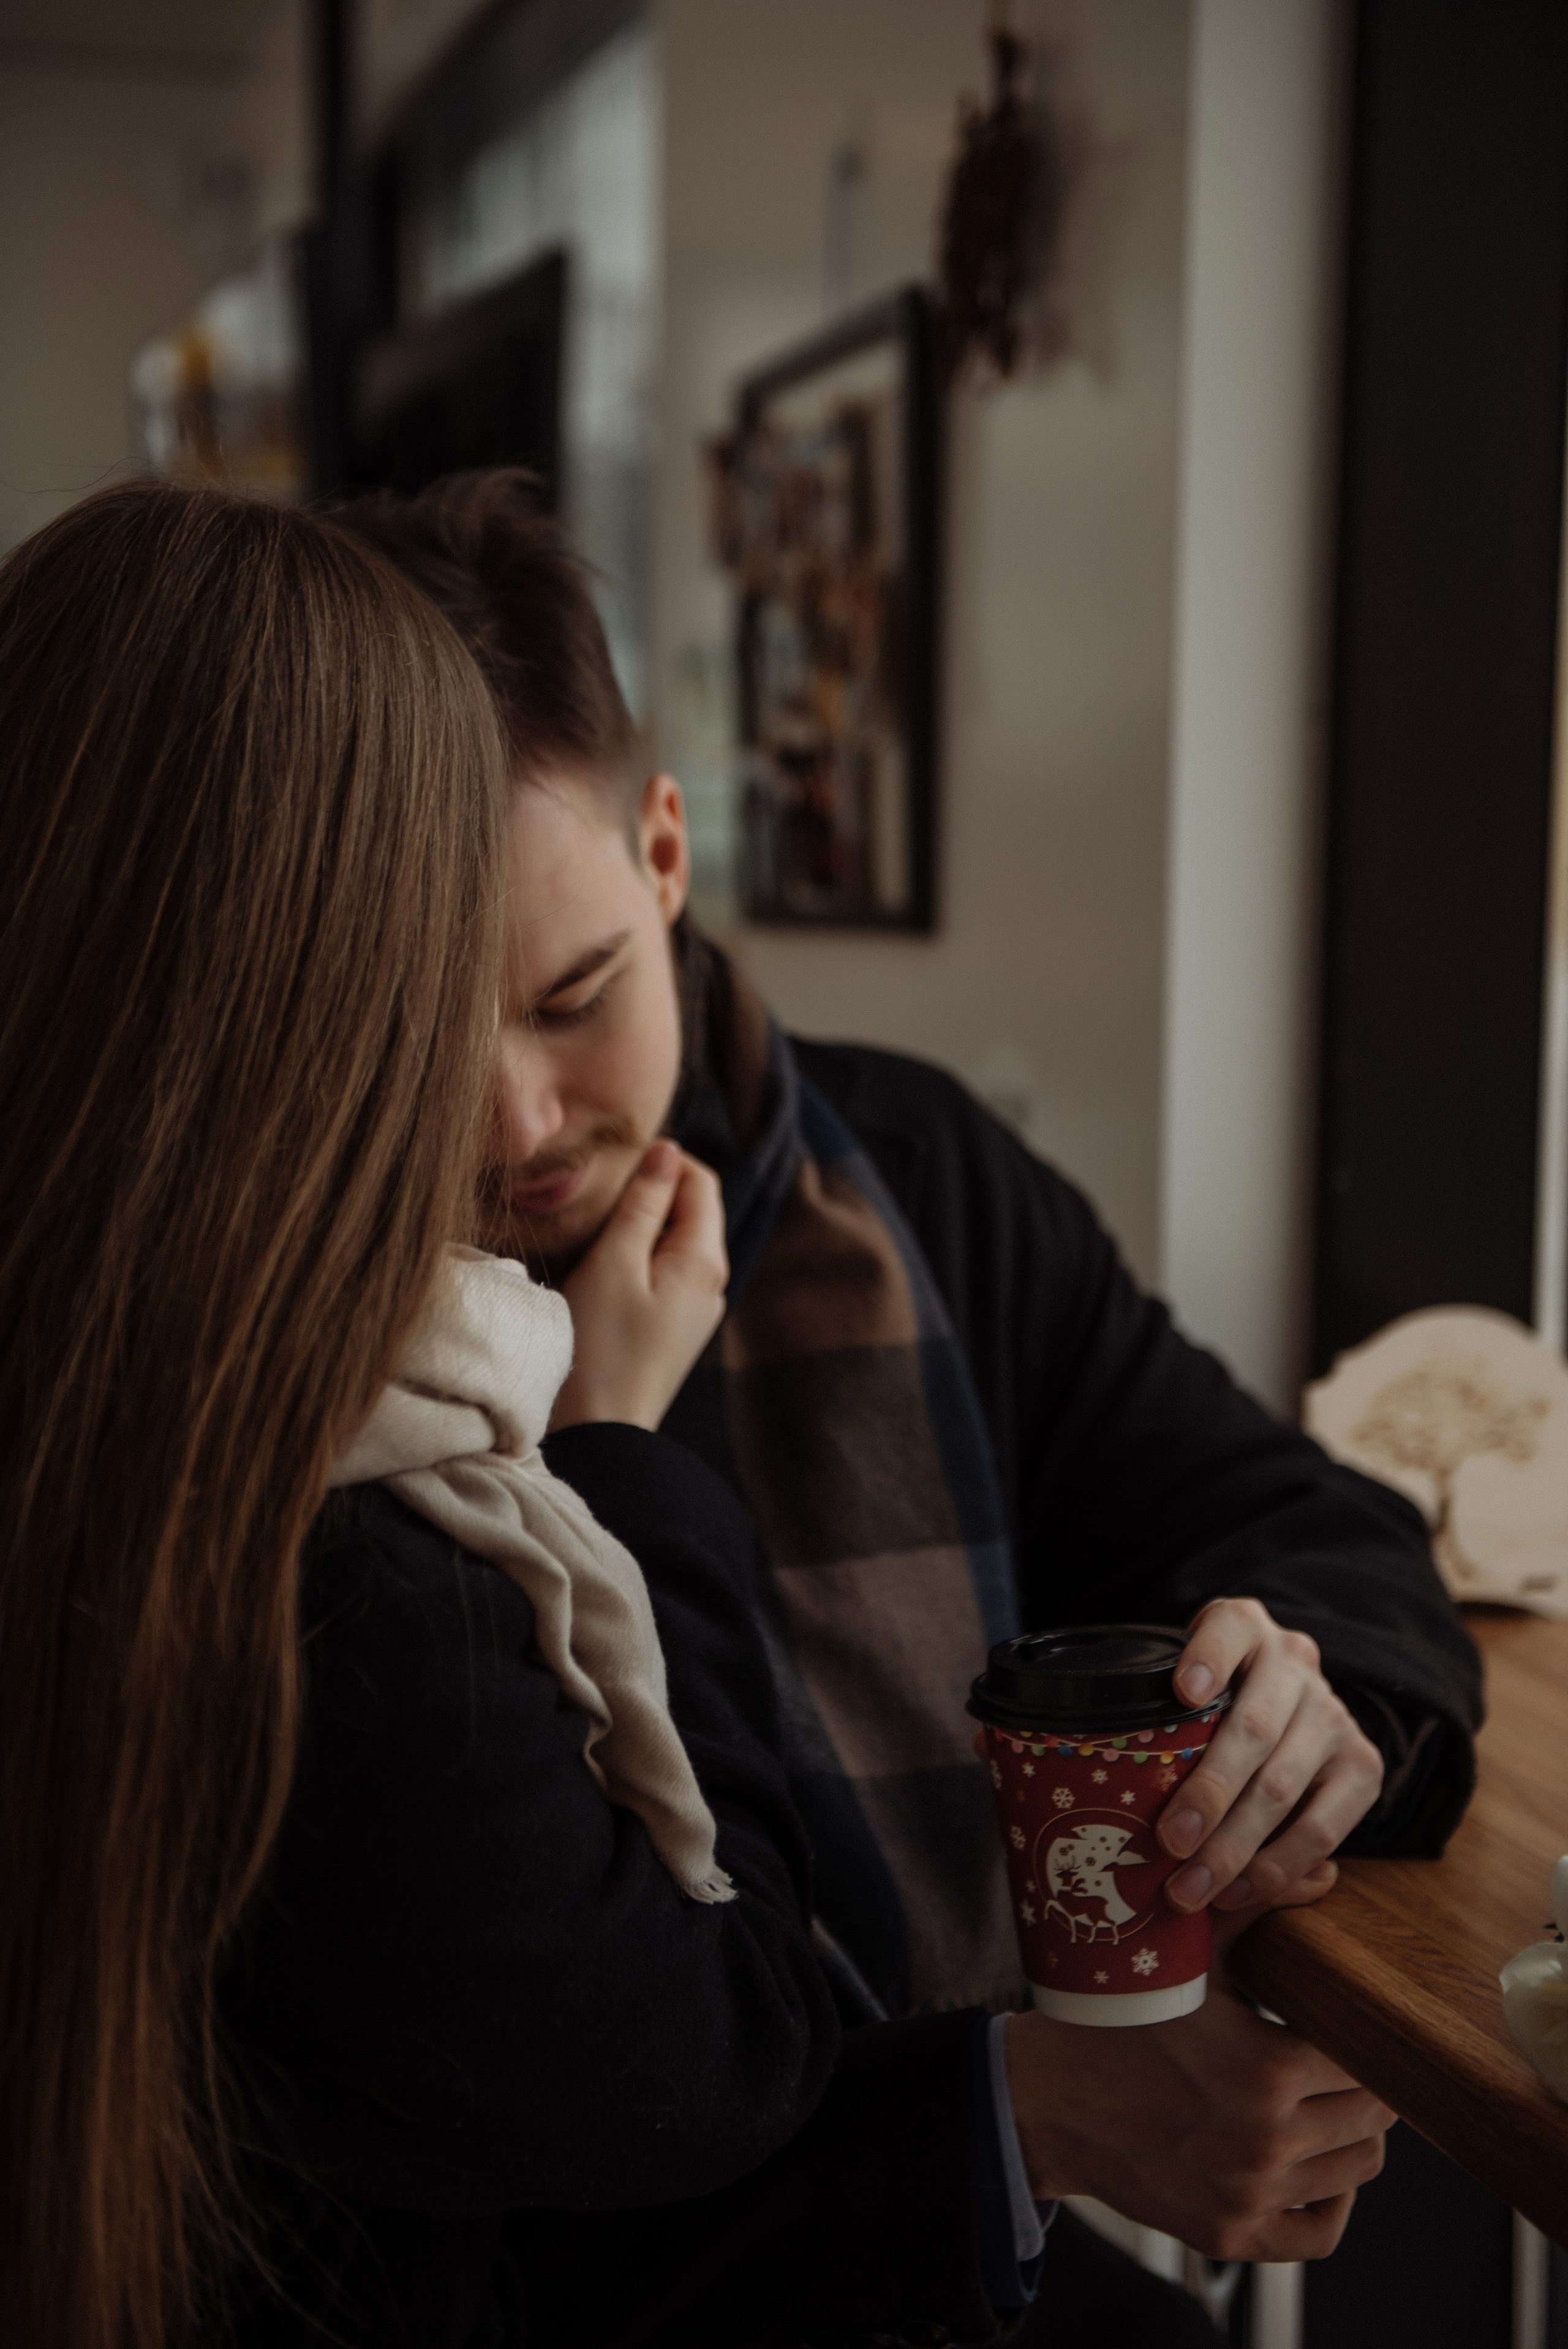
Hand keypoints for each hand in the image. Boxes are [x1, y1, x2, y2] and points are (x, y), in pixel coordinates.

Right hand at [548, 1143, 727, 1431]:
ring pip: (673, 1241)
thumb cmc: (598, 1346)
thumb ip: (643, 1204)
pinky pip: (662, 1273)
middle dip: (649, 1193)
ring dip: (638, 1226)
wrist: (597, 1434)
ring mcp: (695, 1309)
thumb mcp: (614, 1262)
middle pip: (690, 1209)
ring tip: (593, 1233)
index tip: (613, 1165)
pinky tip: (602, 1269)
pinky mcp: (672, 1329)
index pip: (700, 1180)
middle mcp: (711, 1282)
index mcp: (705, 1259)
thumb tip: (666, 1153)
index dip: (661, 1160)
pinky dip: (635, 1257)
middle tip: (596, 1197)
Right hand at [1005, 1906, 1393, 2260]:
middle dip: (1367, 2085)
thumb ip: (1259, 1912)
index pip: (1367, 2063)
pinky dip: (1332, 2205)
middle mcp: (1267, 2141)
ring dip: (1354, 2137)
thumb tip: (1326, 1876)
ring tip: (1331, 2103)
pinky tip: (1318, 2168)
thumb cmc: (1120, 2020)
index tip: (1353, 2024)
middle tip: (1345, 2059)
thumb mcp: (1188, 1956)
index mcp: (1266, 2069)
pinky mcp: (1230, 2234)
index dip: (1366, 2039)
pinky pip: (1318, 2235)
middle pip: (1371, 2120)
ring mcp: (1250, 2195)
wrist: (1050, 2098)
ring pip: (1355, 2174)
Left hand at [1157, 1597, 1384, 1914]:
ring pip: (1283, 1787)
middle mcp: (1295, 1662)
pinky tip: (1237, 1890)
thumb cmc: (1207, 1707)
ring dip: (1234, 1848)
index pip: (1228, 1627)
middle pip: (1252, 1729)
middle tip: (1168, 1843)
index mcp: (1244, 1627)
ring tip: (1190, 1889)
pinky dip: (1276, 1867)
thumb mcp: (1181, 1688)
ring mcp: (1333, 1713)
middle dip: (1208, 1794)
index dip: (1207, 1657)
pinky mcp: (1363, 1766)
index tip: (1183, 1691)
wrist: (1286, 1708)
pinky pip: (1322, 1828)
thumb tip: (1126, 1793)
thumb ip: (1162, 1715)